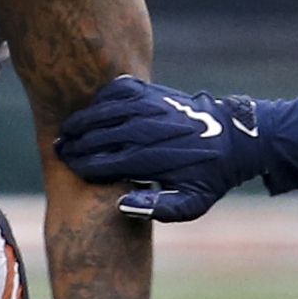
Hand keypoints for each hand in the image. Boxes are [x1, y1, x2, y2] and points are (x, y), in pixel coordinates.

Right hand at [54, 76, 267, 221]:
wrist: (237, 138)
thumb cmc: (211, 176)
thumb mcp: (193, 203)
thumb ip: (159, 209)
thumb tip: (121, 205)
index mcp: (153, 159)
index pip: (105, 162)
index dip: (83, 165)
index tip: (70, 168)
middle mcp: (149, 130)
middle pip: (100, 135)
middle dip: (76, 143)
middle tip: (59, 149)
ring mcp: (152, 107)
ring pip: (106, 109)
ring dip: (83, 119)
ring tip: (68, 129)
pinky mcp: (156, 92)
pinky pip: (121, 89)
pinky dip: (103, 96)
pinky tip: (93, 107)